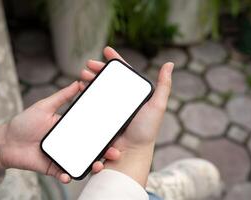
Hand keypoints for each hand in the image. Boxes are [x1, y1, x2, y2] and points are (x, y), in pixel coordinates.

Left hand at [0, 81, 119, 182]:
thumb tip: (78, 82)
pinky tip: (69, 175)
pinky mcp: (52, 168)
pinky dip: (68, 176)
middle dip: (105, 152)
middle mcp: (69, 143)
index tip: (116, 133)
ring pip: (82, 162)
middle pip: (91, 148)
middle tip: (115, 152)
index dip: (104, 133)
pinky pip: (64, 174)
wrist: (5, 142)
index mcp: (69, 128)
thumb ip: (62, 96)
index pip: (91, 131)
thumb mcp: (44, 106)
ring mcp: (62, 156)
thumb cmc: (24, 122)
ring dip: (92, 166)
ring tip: (98, 166)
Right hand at [80, 46, 172, 185]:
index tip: (106, 50)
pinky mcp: (103, 117)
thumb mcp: (157, 106)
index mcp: (135, 94)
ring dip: (90, 80)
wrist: (131, 152)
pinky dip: (87, 94)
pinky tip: (81, 90)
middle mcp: (123, 99)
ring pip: (99, 89)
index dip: (115, 60)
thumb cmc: (146, 130)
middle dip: (98, 70)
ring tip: (82, 76)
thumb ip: (164, 86)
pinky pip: (93, 102)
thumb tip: (170, 64)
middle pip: (109, 79)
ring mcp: (112, 108)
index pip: (125, 73)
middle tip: (87, 65)